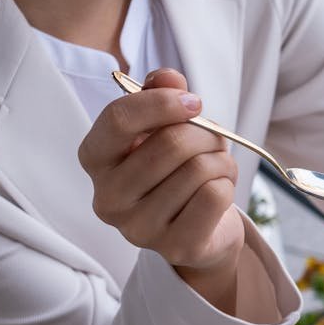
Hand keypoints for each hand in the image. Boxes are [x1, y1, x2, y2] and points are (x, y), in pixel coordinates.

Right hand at [78, 68, 243, 278]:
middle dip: (205, 135)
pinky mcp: (175, 247)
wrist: (201, 229)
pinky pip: (215, 196)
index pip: (118, 120)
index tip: (194, 102)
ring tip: (216, 169)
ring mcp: (139, 228)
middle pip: (170, 144)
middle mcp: (108, 198)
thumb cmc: (176, 171)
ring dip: (221, 161)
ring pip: (199, 170)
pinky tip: (219, 192)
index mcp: (96, 160)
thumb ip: (161, 94)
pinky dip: (228, 185)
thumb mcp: (164, 127)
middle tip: (214, 141)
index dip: (162, 103)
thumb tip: (168, 77)